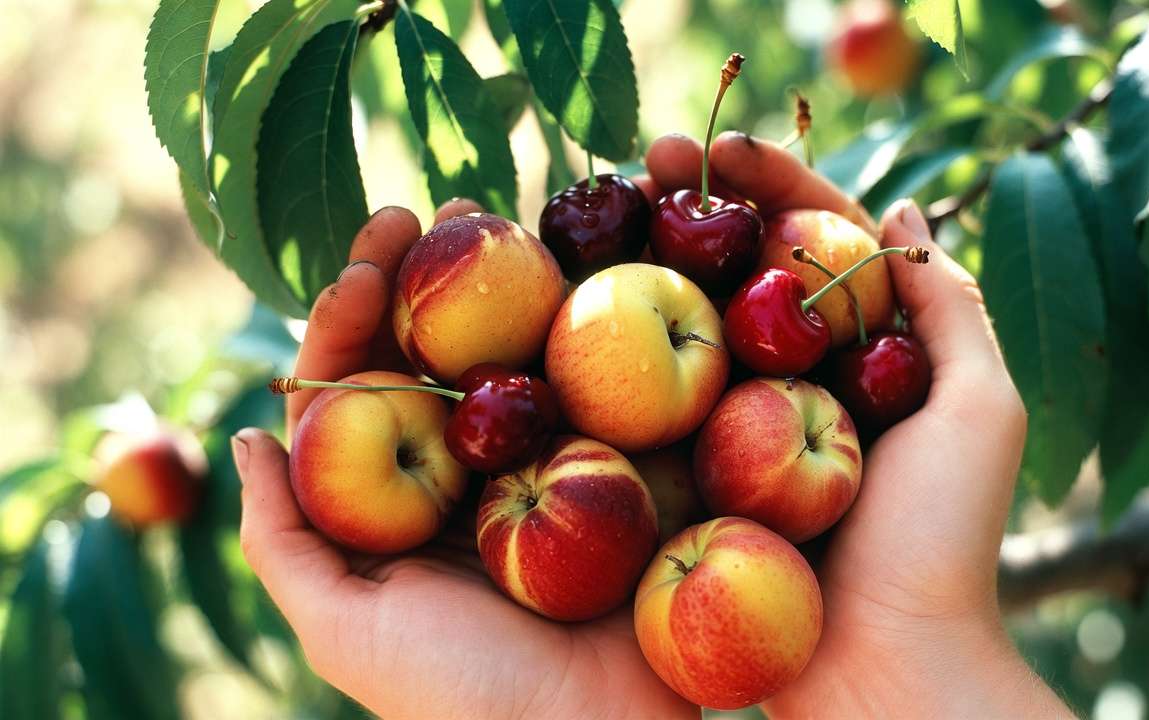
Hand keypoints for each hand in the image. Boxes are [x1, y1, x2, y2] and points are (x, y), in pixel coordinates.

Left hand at [235, 201, 695, 719]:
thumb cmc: (452, 696)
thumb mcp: (340, 627)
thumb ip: (283, 539)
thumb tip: (243, 437)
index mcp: (392, 503)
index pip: (358, 391)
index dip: (353, 318)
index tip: (370, 261)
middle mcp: (461, 475)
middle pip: (435, 356)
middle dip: (428, 277)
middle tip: (436, 209)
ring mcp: (537, 468)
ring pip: (510, 358)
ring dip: (504, 283)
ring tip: (501, 214)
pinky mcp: (608, 472)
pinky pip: (589, 391)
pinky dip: (582, 332)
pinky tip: (582, 276)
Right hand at [643, 132, 1069, 717]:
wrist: (883, 671)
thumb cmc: (944, 542)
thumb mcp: (981, 410)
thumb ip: (951, 310)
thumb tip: (901, 211)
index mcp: (867, 355)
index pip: (817, 242)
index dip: (770, 184)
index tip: (713, 146)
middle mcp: (799, 381)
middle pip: (742, 269)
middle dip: (692, 207)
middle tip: (637, 160)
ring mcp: (742, 426)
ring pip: (693, 325)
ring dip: (648, 263)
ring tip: (598, 211)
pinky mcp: (698, 476)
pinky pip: (657, 402)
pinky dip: (625, 353)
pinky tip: (581, 314)